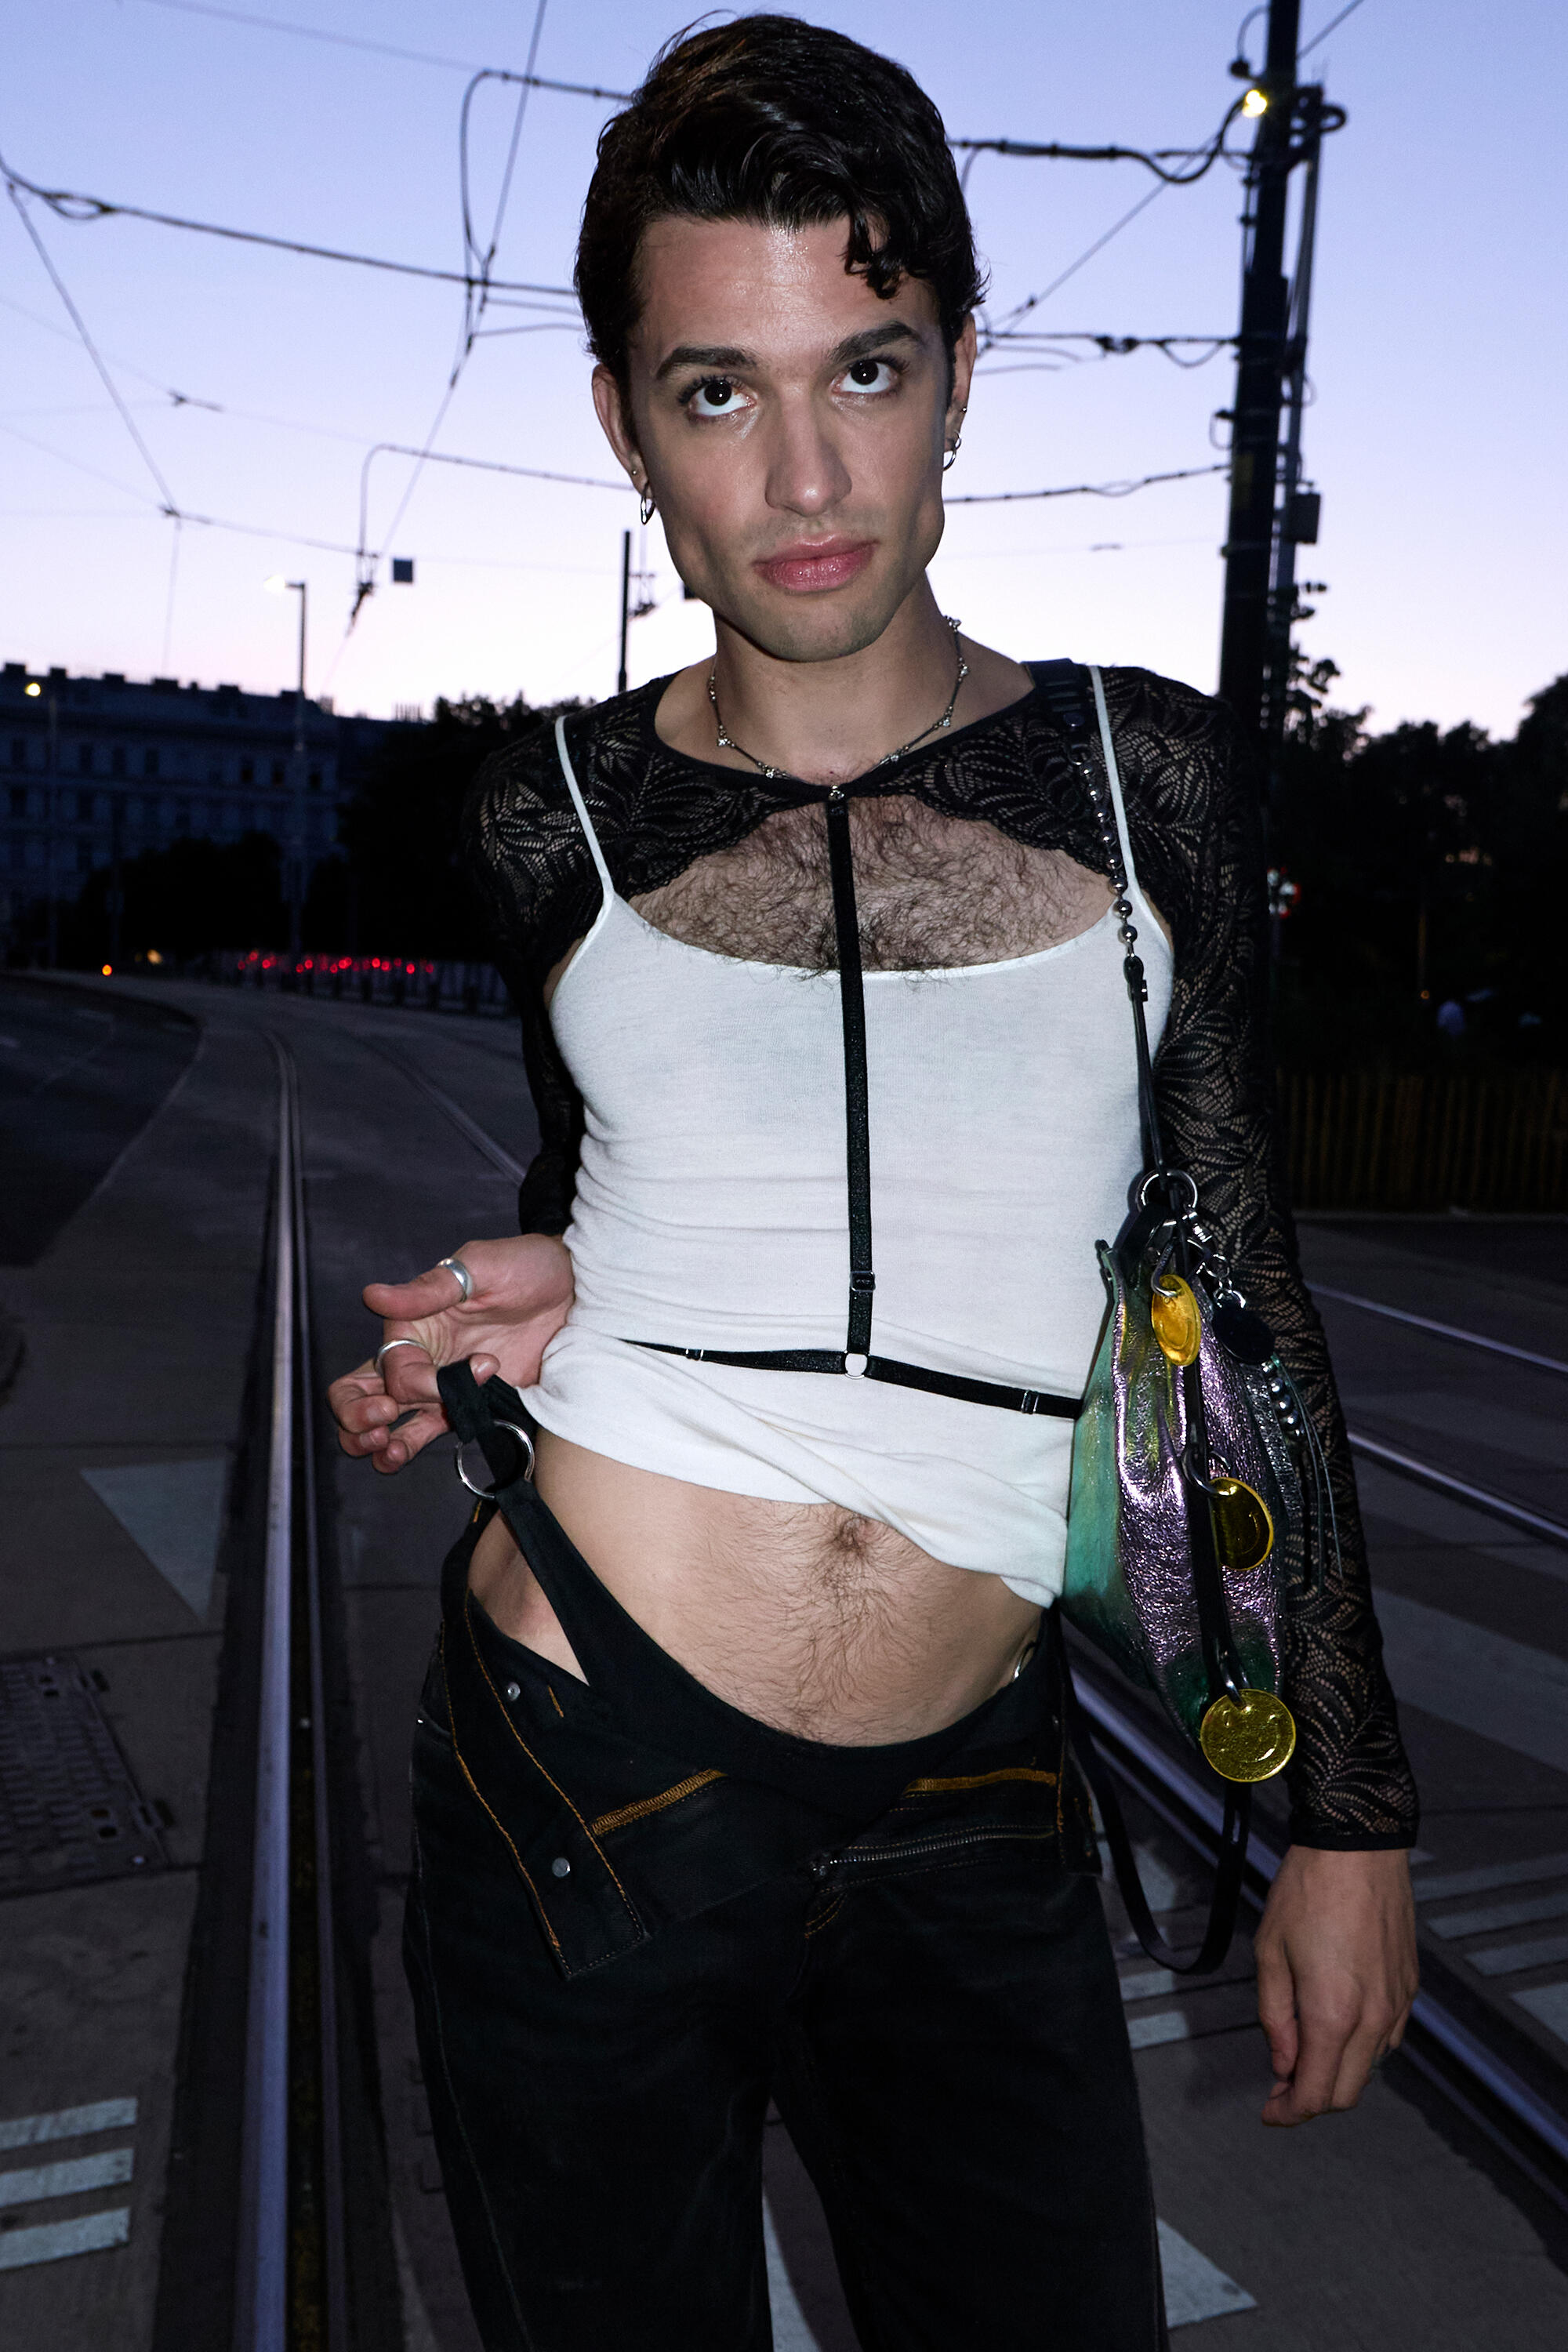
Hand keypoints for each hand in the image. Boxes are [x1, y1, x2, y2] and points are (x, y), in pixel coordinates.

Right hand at [327, 1234, 573, 1474]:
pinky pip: (430, 1431)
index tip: (453, 1379)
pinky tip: (403, 1455)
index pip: (394, 1368)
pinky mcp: (474, 1404)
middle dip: (358, 1416)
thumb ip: (428, 1290)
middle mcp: (424, 1356)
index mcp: (417, 1323)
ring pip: (391, 1421)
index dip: (414, 1385)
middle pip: (365, 1393)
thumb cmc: (529, 1266)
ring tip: (391, 1453)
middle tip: (382, 1427)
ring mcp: (446, 1384)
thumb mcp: (482, 1267)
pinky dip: (408, 1448)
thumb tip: (371, 1296)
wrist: (582, 1291)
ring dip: (378, 1443)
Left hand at [1253, 1845, 1417, 2125]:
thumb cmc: (1307, 1892)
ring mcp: (1397, 2004)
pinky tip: (1337, 2025)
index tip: (1270, 2112)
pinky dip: (1361, 2048)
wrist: (1357, 1847)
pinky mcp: (1409, 1987)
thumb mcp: (1270, 1952)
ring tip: (1304, 2051)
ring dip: (1338, 2073)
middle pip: (1347, 2092)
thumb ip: (1276, 2017)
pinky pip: (1387, 2038)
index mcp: (1333, 2014)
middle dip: (1312, 2100)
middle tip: (1281, 2087)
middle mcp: (1373, 2018)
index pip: (1317, 2094)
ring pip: (1370, 2068)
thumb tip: (1283, 2064)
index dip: (1290, 2113)